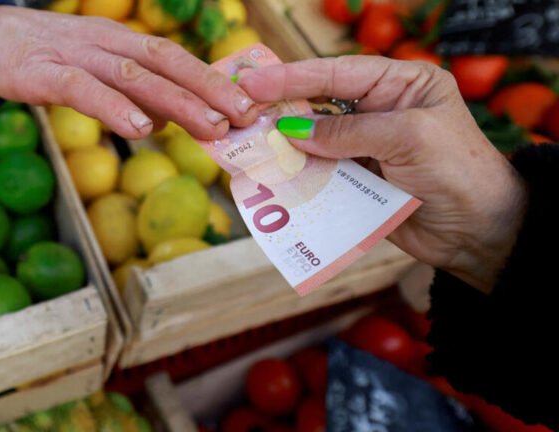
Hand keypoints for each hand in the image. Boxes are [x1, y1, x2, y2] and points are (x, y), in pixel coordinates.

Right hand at [0, 5, 258, 139]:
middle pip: (165, 63)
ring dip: (176, 100)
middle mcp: (107, 43)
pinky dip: (113, 107)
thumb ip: (131, 94)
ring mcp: (76, 55)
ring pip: (133, 75)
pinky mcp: (43, 72)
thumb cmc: (49, 59)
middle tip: (244, 117)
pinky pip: (82, 89)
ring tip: (210, 125)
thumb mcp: (96, 72)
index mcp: (123, 42)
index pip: (175, 59)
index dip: (212, 80)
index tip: (248, 106)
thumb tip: (164, 121)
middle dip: (208, 90)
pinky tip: (138, 127)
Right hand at [240, 56, 526, 292]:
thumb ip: (349, 132)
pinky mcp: (357, 181)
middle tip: (242, 108)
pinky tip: (273, 173)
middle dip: (282, 107)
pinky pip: (320, 173)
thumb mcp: (407, 138)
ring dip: (284, 144)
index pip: (338, 73)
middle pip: (319, 103)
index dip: (293, 76)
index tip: (254, 80)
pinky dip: (297, 174)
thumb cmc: (459, 172)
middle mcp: (380, 111)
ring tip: (248, 142)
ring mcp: (367, 147)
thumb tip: (291, 130)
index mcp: (401, 84)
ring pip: (314, 140)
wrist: (479, 233)